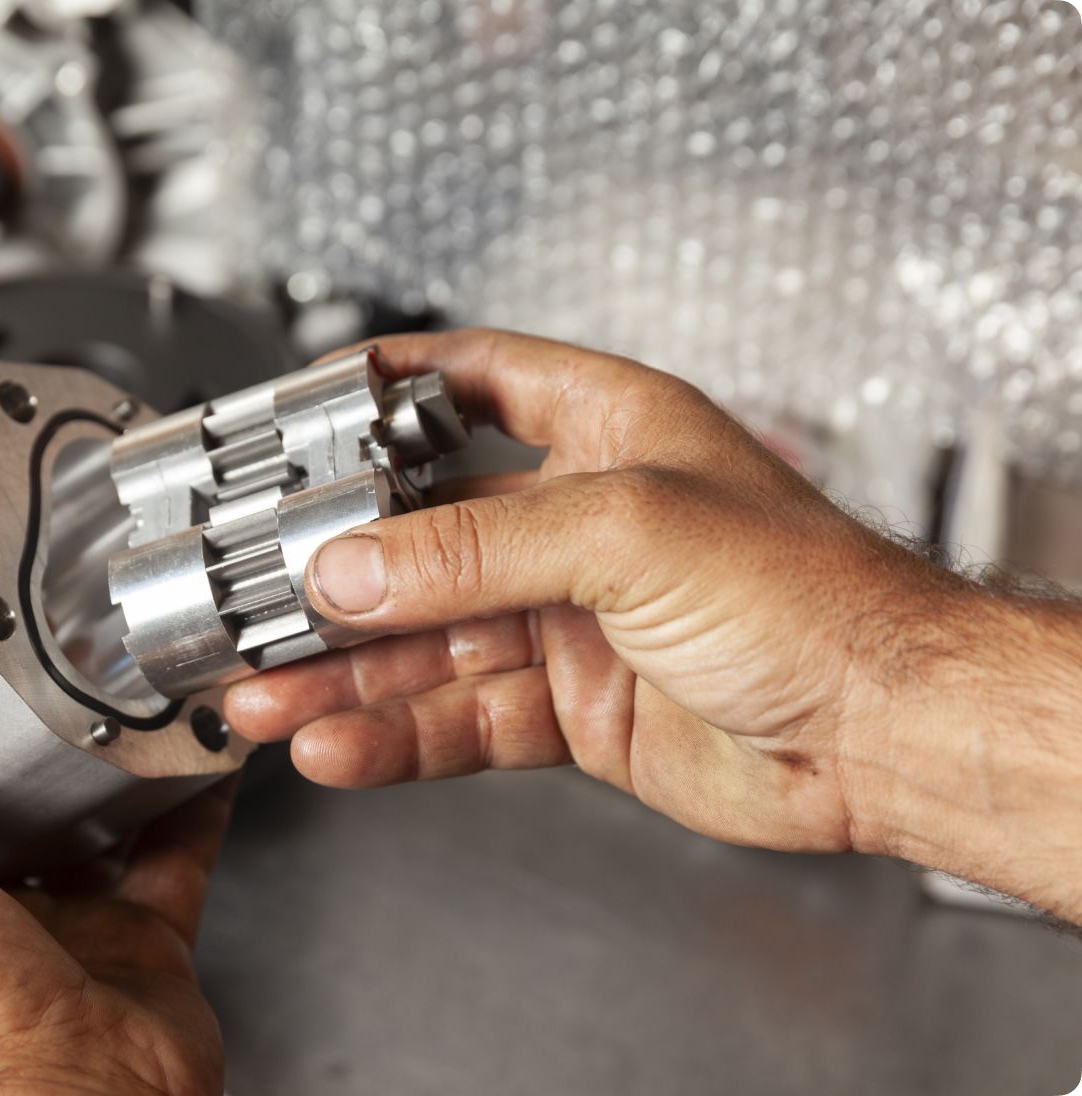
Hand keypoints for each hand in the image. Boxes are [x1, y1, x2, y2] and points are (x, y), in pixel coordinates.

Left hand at [0, 624, 230, 1095]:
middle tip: (46, 648)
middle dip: (24, 729)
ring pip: (95, 816)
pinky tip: (205, 750)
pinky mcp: (142, 931)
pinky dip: (196, 797)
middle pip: (4, 793)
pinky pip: (179, 846)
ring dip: (113, 756)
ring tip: (131, 683)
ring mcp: (65, 918)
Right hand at [226, 329, 1081, 918]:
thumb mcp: (626, 531)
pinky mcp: (567, 705)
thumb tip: (351, 567)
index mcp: (599, 431)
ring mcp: (566, 617)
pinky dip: (395, 734)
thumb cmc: (816, 598)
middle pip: (418, 536)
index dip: (375, 392)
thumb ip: (472, 549)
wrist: (884, 734)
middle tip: (252, 603)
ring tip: (265, 695)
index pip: (464, 383)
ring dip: (343, 673)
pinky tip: (339, 744)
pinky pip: (458, 716)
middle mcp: (574, 520)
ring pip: (425, 642)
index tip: (294, 415)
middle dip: (331, 576)